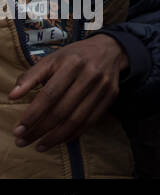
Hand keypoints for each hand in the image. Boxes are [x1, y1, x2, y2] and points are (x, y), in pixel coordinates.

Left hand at [9, 35, 127, 150]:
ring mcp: (103, 86)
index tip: (18, 130)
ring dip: (56, 137)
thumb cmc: (75, 56)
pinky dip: (74, 133)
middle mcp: (90, 75)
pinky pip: (91, 121)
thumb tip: (12, 95)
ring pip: (77, 119)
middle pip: (62, 110)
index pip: (50, 94)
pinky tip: (60, 139)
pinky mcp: (111, 96)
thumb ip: (31, 76)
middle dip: (40, 129)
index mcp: (72, 64)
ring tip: (40, 146)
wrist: (110, 48)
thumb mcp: (52, 59)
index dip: (33, 115)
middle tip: (23, 141)